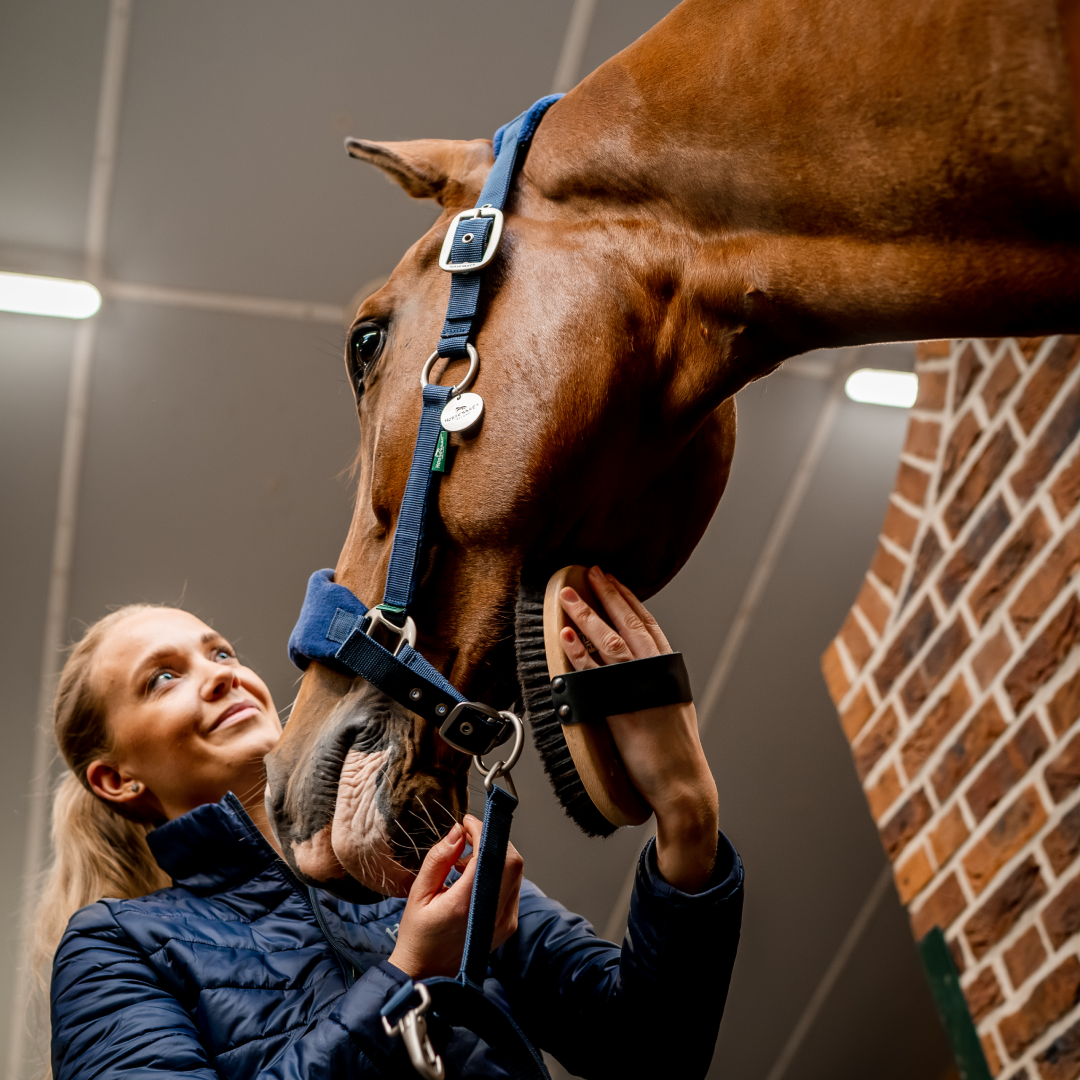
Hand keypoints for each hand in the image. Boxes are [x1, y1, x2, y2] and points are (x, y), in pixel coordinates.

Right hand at [388, 815, 522, 979]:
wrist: (427, 974)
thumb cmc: (418, 935)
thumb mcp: (418, 893)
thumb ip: (438, 859)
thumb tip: (457, 832)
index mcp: (465, 905)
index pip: (488, 856)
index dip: (481, 832)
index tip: (468, 822)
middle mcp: (492, 914)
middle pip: (511, 862)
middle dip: (492, 840)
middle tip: (469, 834)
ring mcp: (504, 922)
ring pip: (515, 873)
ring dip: (495, 856)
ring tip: (464, 858)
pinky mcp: (507, 926)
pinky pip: (512, 888)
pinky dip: (497, 873)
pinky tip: (472, 877)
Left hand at [559, 566, 719, 892]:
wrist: (681, 783)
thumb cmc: (677, 751)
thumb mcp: (672, 705)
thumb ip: (655, 683)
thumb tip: (641, 669)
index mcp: (668, 669)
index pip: (647, 623)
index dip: (628, 599)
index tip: (613, 580)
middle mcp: (655, 672)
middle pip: (629, 622)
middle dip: (608, 594)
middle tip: (591, 571)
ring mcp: (637, 688)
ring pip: (610, 640)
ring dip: (587, 614)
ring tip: (569, 595)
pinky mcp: (618, 706)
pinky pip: (593, 672)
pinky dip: (578, 651)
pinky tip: (564, 635)